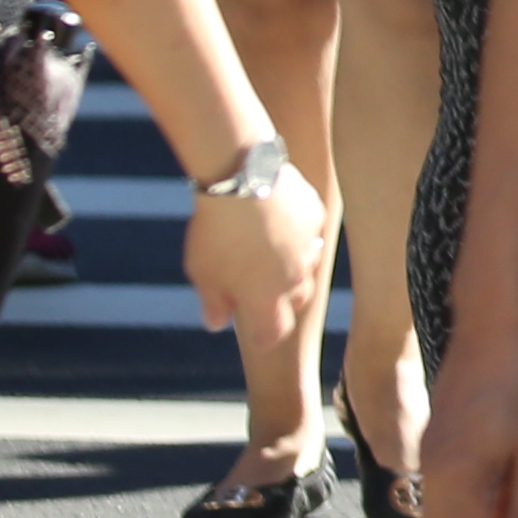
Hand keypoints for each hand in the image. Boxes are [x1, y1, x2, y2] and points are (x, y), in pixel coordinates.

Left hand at [176, 157, 331, 351]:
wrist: (242, 181)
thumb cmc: (216, 234)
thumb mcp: (202, 274)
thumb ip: (213, 303)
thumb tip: (217, 322)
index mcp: (267, 299)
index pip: (274, 332)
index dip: (264, 337)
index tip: (255, 335)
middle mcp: (296, 277)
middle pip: (298, 300)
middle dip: (282, 301)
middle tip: (260, 290)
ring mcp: (310, 245)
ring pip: (307, 264)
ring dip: (292, 266)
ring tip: (268, 252)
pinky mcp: (315, 215)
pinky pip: (310, 232)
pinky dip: (296, 233)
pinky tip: (275, 220)